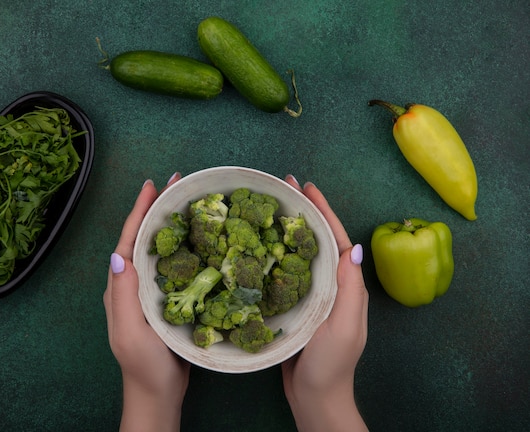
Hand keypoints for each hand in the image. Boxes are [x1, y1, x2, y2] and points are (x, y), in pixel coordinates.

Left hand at [103, 173, 189, 431]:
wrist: (158, 394)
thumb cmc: (144, 365)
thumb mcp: (131, 330)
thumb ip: (124, 294)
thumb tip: (119, 253)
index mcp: (122, 286)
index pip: (129, 240)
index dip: (139, 212)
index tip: (152, 186)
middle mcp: (134, 284)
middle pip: (144, 238)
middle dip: (156, 209)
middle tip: (176, 184)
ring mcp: (151, 292)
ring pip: (160, 249)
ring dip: (171, 223)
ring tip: (188, 202)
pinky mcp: (168, 301)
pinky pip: (175, 266)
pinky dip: (185, 247)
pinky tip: (200, 240)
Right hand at [281, 175, 368, 431]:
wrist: (316, 400)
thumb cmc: (330, 366)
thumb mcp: (344, 327)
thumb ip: (350, 290)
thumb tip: (353, 248)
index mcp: (345, 287)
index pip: (336, 240)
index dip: (323, 212)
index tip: (307, 187)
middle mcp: (330, 286)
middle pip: (317, 240)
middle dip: (305, 212)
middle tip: (284, 188)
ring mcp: (312, 296)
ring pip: (300, 254)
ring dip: (288, 229)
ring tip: (270, 207)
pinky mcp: (294, 308)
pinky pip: (285, 273)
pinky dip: (274, 254)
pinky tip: (259, 246)